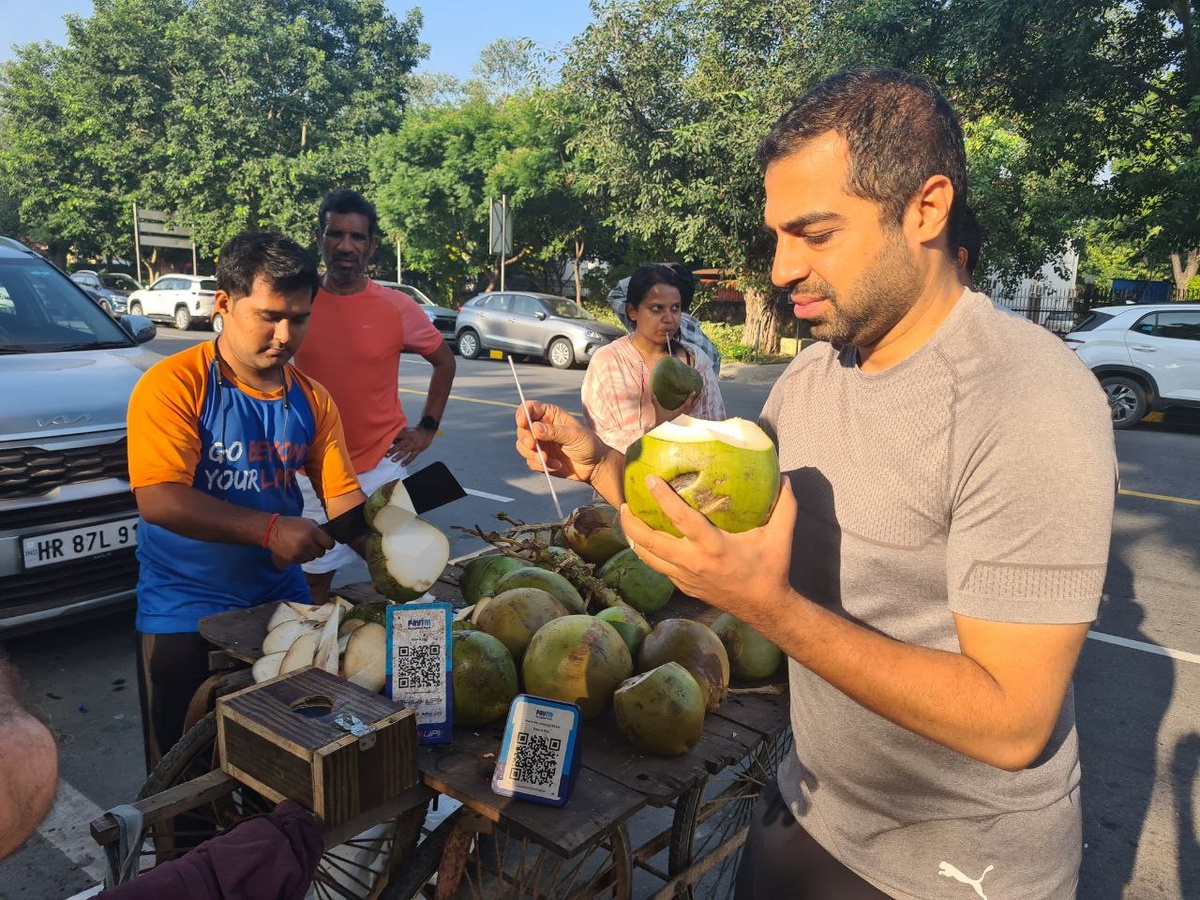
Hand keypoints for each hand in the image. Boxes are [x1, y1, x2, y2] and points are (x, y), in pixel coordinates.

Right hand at [267, 515, 334, 567]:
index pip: (329, 544)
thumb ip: (319, 530)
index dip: (329, 544)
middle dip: (318, 549)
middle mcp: (307, 543)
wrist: (271, 530)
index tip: (326, 544)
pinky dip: (301, 557)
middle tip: (312, 544)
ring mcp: (300, 552)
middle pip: (321, 553)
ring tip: (301, 546)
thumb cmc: (291, 524)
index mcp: (313, 532)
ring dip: (309, 554)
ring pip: (312, 558)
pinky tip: (295, 550)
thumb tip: (327, 538)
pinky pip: (302, 561)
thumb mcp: (308, 522)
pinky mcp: (292, 558)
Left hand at [388, 426, 434, 466]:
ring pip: (405, 452)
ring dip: (398, 456)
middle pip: (399, 445)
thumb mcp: (406, 430)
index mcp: (405, 434)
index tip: (383, 445)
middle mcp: (409, 439)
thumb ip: (398, 434)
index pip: (396, 437)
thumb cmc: (414, 431)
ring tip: (393, 460)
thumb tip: (389, 437)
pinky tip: (402, 465)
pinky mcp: (418, 450)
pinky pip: (412, 457)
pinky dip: (407, 461)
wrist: (427, 431)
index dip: (390, 441)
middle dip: (392, 450)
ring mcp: (414, 445)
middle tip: (386, 455)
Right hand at [514, 401, 615, 484]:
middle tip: (532, 445)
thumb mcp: (574, 435)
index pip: (529, 408)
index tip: (523, 423)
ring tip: (546, 460)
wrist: (594, 466)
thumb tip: (535, 428)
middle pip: (522, 428)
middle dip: (525, 438)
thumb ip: (554, 431)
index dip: (522, 413)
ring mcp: (540, 443)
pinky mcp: (540, 458)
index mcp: (550, 415)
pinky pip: (530, 461)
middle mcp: (542, 427)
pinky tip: (556, 465)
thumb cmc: (588, 444)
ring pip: (522, 446)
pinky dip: (541, 465)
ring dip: (531, 454)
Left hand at [619, 475, 797, 629]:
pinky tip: (645, 540)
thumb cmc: (771, 570)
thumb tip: (785, 478)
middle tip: (625, 503)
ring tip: (628, 518)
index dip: (663, 499)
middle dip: (632, 523)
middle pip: (650, 542)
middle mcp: (694, 562)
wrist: (764, 607)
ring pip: (648, 558)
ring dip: (634, 539)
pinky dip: (648, 553)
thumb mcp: (780, 537)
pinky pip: (659, 568)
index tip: (649, 480)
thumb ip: (784, 506)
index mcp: (714, 547)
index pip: (681, 520)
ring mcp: (685, 577)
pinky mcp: (684, 587)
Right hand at [651, 391, 698, 425]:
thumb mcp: (657, 410)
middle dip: (695, 400)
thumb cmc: (658, 420)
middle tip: (700, 393)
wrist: (656, 428)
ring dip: (694, 403)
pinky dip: (689, 405)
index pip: (686, 405)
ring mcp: (679, 416)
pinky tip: (689, 402)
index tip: (694, 392)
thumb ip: (655, 401)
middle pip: (691, 407)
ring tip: (698, 397)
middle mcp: (680, 415)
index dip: (690, 398)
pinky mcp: (678, 416)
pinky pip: (686, 410)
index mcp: (677, 413)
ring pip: (689, 409)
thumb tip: (652, 393)